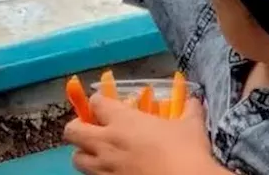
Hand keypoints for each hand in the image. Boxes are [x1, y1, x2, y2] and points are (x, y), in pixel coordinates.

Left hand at [65, 95, 221, 174]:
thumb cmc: (186, 152)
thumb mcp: (190, 127)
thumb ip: (189, 111)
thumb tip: (195, 101)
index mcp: (124, 120)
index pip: (96, 103)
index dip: (98, 102)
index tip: (105, 105)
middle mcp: (107, 142)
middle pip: (73, 130)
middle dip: (77, 127)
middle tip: (89, 128)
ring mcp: (105, 167)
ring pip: (76, 158)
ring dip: (83, 153)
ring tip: (95, 154)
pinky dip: (96, 173)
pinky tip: (110, 171)